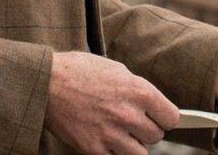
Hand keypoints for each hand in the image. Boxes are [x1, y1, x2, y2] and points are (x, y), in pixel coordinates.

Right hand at [44, 51, 178, 154]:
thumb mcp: (117, 70)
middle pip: (156, 137)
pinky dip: (113, 153)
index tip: (156, 116)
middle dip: (146, 130)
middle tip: (130, 121)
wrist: (46, 82)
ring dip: (132, 145)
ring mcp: (111, 134)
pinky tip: (104, 139)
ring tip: (119, 132)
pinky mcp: (93, 149)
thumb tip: (155, 105)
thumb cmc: (80, 71)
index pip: (171, 118)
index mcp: (139, 91)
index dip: (164, 117)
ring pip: (140, 154)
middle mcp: (128, 114)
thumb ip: (138, 90)